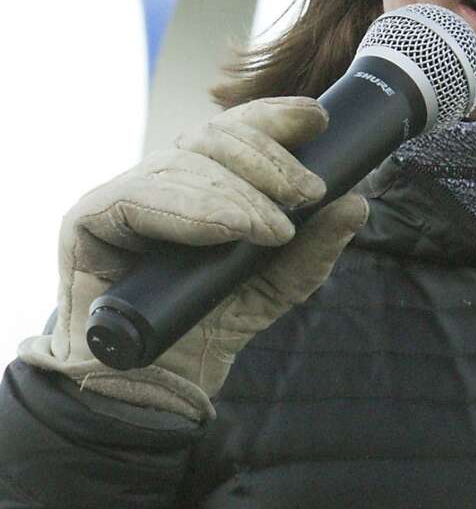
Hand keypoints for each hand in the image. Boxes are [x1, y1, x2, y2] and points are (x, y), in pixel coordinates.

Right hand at [19, 98, 367, 422]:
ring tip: (272, 229)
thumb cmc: (204, 332)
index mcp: (197, 188)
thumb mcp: (273, 289)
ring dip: (237, 194)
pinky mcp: (86, 222)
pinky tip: (228, 228)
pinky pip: (136, 197)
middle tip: (308, 194)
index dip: (272, 117)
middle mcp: (157, 184)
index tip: (317, 120)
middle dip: (267, 161)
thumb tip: (355, 204)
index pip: (230, 132)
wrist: (152, 391)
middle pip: (210, 139)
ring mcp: (119, 199)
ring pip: (180, 165)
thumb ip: (311, 250)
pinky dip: (189, 210)